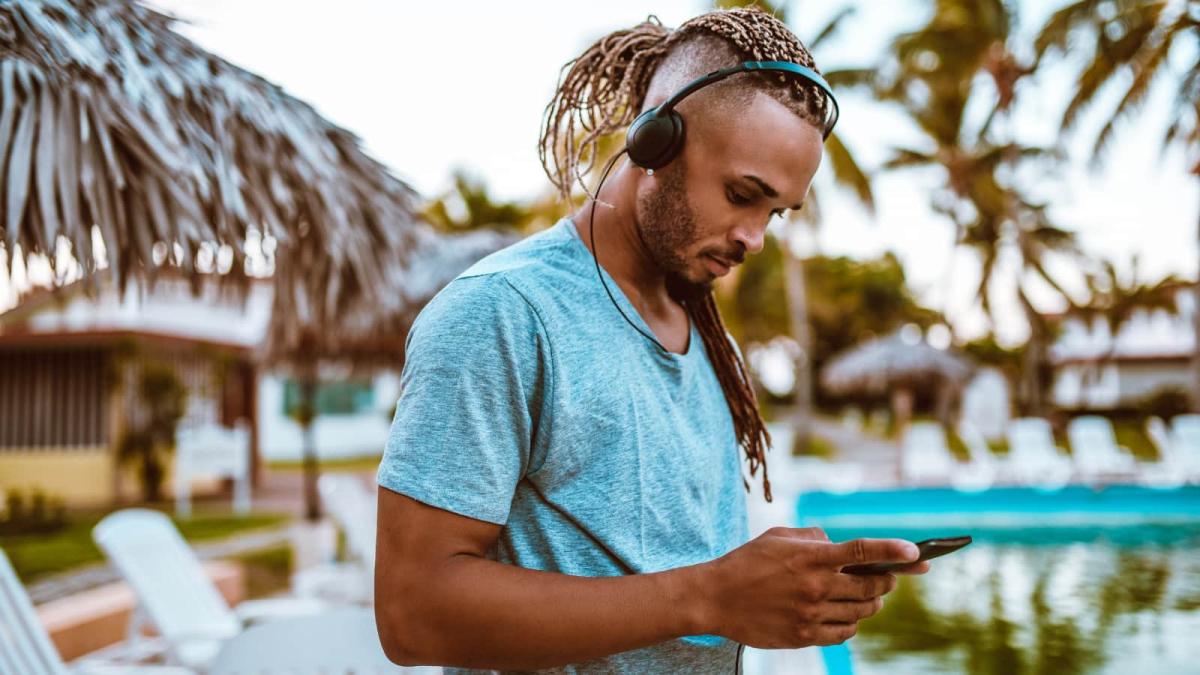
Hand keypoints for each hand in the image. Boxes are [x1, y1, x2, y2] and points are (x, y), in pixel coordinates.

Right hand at [700, 527, 919, 648]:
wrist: (714, 598)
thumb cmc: (746, 562)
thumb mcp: (777, 537)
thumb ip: (813, 537)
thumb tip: (839, 546)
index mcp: (810, 556)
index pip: (862, 551)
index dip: (893, 550)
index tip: (915, 552)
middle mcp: (815, 586)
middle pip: (871, 586)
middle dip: (887, 581)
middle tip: (889, 577)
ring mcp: (811, 614)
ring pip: (862, 612)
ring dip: (871, 604)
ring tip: (868, 597)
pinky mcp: (804, 635)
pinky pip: (844, 633)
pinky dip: (853, 624)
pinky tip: (846, 616)